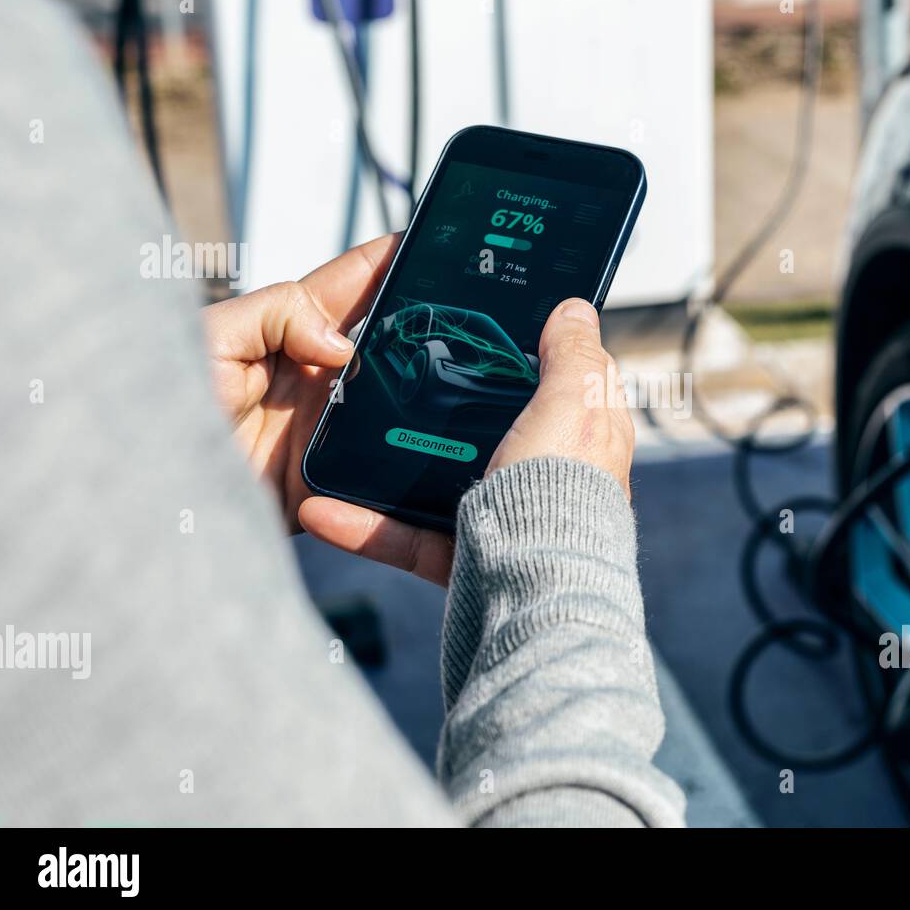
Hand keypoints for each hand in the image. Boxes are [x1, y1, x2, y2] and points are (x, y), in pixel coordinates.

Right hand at [297, 298, 634, 580]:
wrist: (536, 597)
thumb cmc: (564, 500)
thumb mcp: (574, 408)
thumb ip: (573, 358)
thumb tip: (575, 312)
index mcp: (582, 437)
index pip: (561, 382)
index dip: (534, 353)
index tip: (487, 331)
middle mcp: (545, 475)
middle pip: (488, 429)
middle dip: (443, 412)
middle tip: (398, 381)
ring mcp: (506, 518)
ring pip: (435, 484)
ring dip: (386, 469)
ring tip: (345, 443)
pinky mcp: (467, 560)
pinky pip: (406, 537)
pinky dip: (366, 526)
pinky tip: (327, 509)